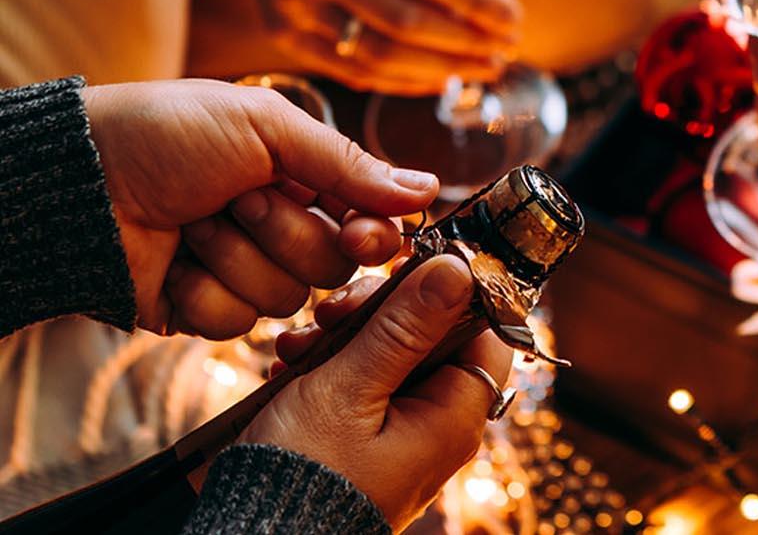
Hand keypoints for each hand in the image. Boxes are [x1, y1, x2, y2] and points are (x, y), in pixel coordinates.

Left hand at [83, 80, 438, 338]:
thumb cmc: (168, 134)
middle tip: (237, 198)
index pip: (370, 226)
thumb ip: (348, 165)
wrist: (81, 181)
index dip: (371, 237)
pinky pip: (235, 326)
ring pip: (284, 300)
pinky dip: (203, 291)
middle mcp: (282, 230)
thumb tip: (425, 190)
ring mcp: (243, 274)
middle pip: (331, 268)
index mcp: (305, 182)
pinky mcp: (204, 312)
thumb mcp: (266, 128)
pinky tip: (175, 261)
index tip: (364, 233)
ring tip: (194, 222)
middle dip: (283, 233)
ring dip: (235, 256)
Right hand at [217, 0, 521, 94]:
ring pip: (375, 55)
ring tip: (483, 68)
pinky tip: (437, 78)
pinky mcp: (279, 28)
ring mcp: (289, 1)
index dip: (476, 4)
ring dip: (439, 70)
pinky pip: (347, 69)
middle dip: (465, 43)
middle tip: (508, 49)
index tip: (514, 20)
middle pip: (403, 21)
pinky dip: (398, 80)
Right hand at [251, 259, 511, 530]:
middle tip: (332, 311)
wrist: (250, 534)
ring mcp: (403, 436)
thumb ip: (405, 327)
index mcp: (453, 418)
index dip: (450, 293)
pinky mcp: (368, 441)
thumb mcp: (351, 387)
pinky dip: (330, 366)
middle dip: (381, 313)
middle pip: (433, 338)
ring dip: (345, 336)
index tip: (404, 270)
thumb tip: (457, 272)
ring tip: (298, 343)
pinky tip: (291, 363)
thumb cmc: (305, 471)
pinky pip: (364, 386)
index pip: (486, 333)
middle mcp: (438, 428)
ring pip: (392, 356)